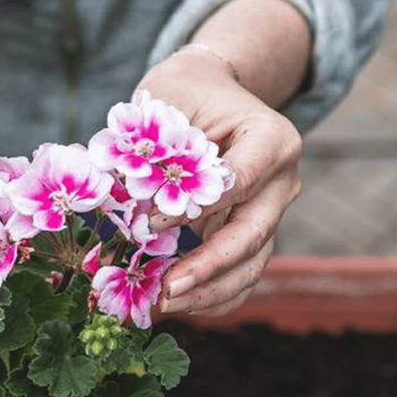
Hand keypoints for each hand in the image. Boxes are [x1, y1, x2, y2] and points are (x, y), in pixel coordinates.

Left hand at [138, 47, 301, 316]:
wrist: (211, 91)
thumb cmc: (185, 93)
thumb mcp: (166, 103)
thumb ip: (151, 150)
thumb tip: (115, 200)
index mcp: (271, 139)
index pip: (237, 182)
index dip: (195, 208)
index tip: (151, 225)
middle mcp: (281, 180)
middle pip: (252, 234)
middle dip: (208, 268)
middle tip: (166, 292)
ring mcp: (272, 210)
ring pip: (252, 263)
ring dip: (210, 291)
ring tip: (164, 305)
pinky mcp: (255, 232)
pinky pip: (243, 274)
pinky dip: (214, 295)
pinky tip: (178, 305)